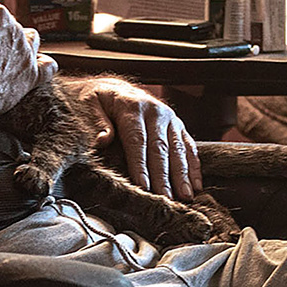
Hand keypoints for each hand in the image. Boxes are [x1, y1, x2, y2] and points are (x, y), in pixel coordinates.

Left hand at [66, 77, 201, 199]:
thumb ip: (96, 121)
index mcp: (133, 107)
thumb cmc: (99, 100)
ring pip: (179, 149)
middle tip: (166, 199)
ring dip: (183, 175)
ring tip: (185, 197)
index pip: (138, 140)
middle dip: (164, 176)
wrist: (114, 88)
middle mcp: (156, 112)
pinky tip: (196, 186)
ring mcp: (170, 119)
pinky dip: (194, 167)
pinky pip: (189, 147)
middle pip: (161, 148)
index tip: (143, 187)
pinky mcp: (178, 126)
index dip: (140, 165)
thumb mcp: (89, 103)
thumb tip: (103, 140)